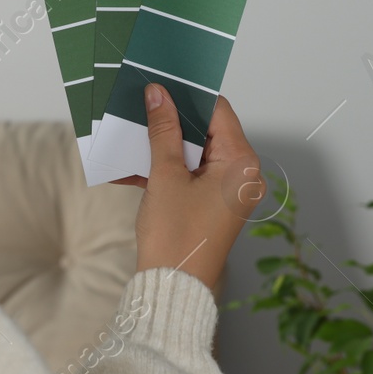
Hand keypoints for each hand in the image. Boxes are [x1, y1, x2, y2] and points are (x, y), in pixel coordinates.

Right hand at [129, 85, 263, 291]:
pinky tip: (130, 168)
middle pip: (205, 131)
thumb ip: (163, 131)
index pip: (217, 111)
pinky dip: (164, 171)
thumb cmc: (176, 237)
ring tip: (131, 137)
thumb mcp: (165, 176)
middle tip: (141, 106)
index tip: (161, 84)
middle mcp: (242, 175)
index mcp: (241, 163)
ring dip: (162, 147)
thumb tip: (159, 95)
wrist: (173, 289)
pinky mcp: (211, 204)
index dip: (187, 96)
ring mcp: (227, 191)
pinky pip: (189, 176)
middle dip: (170, 122)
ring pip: (193, 153)